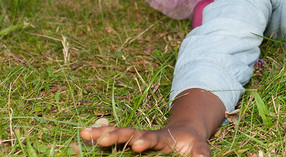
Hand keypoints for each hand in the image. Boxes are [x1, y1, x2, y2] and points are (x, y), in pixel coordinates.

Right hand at [80, 124, 209, 155]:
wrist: (187, 132)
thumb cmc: (194, 145)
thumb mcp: (200, 148)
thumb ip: (201, 154)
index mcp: (163, 137)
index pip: (152, 137)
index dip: (145, 141)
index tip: (137, 145)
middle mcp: (146, 135)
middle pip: (130, 132)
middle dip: (116, 135)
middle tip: (102, 139)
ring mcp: (137, 137)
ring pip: (118, 132)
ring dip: (102, 132)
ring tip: (85, 132)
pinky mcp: (131, 140)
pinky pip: (114, 138)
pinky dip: (100, 135)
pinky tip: (85, 135)